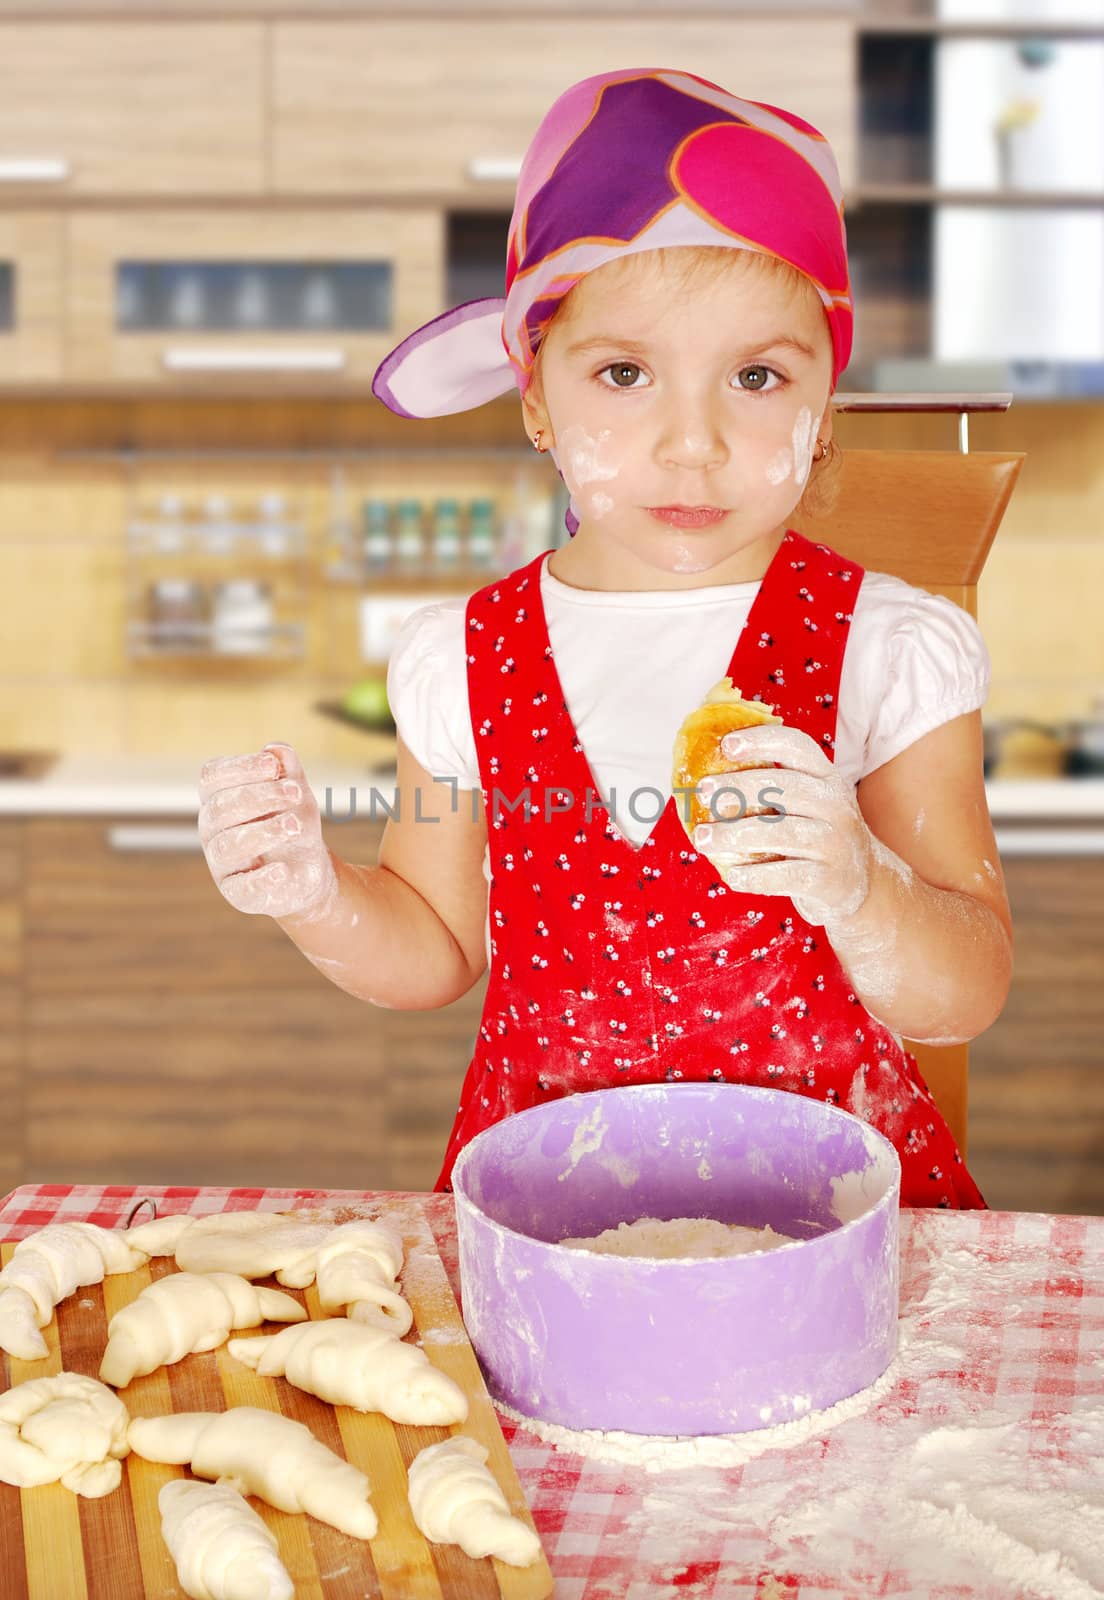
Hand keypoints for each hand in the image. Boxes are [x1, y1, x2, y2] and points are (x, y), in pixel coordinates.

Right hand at [197, 742, 337, 918]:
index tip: (273, 765)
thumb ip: (288, 771)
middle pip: (220, 808)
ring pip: (227, 845)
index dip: (240, 767)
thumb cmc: (293, 824)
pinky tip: (282, 870)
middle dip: (260, 796)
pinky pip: (241, 887)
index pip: (211, 777)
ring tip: (295, 826)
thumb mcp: (296, 794)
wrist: (308, 870)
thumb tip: (276, 748)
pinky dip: (261, 878)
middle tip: (296, 793)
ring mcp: (222, 864)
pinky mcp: (238, 893)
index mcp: (219, 800)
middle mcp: (213, 830)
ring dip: (264, 832)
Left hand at [692, 723, 875, 926]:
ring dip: (735, 834)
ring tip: (703, 838)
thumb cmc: (818, 834)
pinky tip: (732, 876)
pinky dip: (755, 877)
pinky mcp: (828, 880)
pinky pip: (786, 876)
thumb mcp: (809, 802)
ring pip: (781, 833)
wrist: (864, 881)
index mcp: (827, 777)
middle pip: (784, 787)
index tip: (726, 744)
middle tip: (703, 792)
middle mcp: (835, 805)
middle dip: (739, 787)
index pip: (797, 747)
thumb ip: (771, 786)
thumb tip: (707, 777)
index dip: (762, 741)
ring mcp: (834, 843)